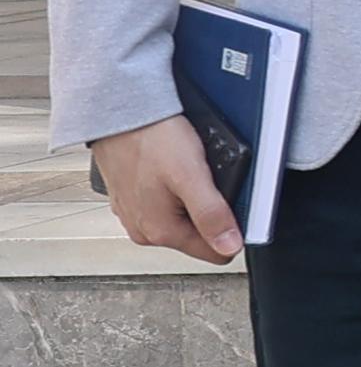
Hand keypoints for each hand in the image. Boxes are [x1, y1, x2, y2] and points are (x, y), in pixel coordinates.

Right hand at [88, 117, 238, 266]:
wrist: (120, 113)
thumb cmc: (151, 138)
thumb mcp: (191, 177)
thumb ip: (212, 215)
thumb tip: (230, 246)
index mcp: (159, 232)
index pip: (215, 252)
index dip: (234, 230)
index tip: (233, 204)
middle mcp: (143, 230)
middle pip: (200, 235)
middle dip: (212, 211)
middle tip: (206, 180)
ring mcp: (136, 214)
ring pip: (184, 217)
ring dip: (193, 198)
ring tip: (188, 171)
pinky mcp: (132, 198)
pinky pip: (167, 202)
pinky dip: (176, 188)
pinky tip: (173, 168)